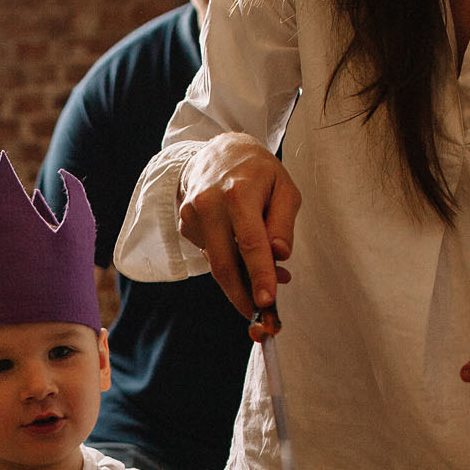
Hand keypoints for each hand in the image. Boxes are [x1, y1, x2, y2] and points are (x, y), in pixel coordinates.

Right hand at [176, 132, 300, 318]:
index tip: (266, 302)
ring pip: (216, 264)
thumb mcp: (284, 188)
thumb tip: (279, 256)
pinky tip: (239, 250)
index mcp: (238, 193)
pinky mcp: (185, 225)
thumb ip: (283, 223)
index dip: (260, 275)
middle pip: (224, 263)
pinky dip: (228, 262)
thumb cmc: (257, 171)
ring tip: (261, 279)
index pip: (251, 243)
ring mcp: (192, 215)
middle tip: (257, 316)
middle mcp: (209, 204)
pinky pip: (210, 254)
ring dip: (239, 280)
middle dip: (242, 295)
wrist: (218, 152)